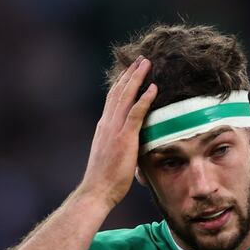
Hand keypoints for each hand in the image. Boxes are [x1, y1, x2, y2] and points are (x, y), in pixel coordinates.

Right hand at [78, 56, 156, 208]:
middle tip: (141, 59)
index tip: (130, 70)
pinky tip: (153, 87)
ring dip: (137, 78)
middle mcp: (107, 123)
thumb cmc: (105, 180)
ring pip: (126, 96)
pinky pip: (136, 113)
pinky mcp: (124, 138)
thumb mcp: (112, 156)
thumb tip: (130, 145)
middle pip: (119, 91)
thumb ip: (120, 145)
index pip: (113, 99)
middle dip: (130, 73)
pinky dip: (145, 98)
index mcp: (104, 127)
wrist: (96, 190)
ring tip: (147, 63)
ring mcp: (114, 129)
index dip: (122, 82)